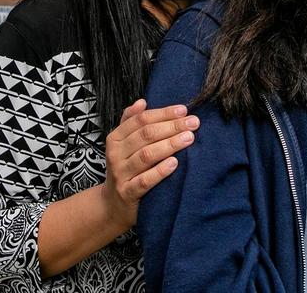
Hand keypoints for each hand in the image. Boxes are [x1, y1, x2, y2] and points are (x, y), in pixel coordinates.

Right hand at [101, 99, 198, 229]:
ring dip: (169, 145)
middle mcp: (115, 155)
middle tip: (193, 122)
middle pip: (145, 135)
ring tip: (189, 138)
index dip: (163, 113)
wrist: (112, 205)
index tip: (183, 110)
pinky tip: (175, 163)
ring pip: (146, 155)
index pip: (140, 120)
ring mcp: (121, 174)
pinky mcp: (128, 193)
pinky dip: (160, 171)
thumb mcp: (122, 145)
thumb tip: (142, 102)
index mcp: (115, 139)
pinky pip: (144, 181)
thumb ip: (130, 122)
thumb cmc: (124, 169)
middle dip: (171, 126)